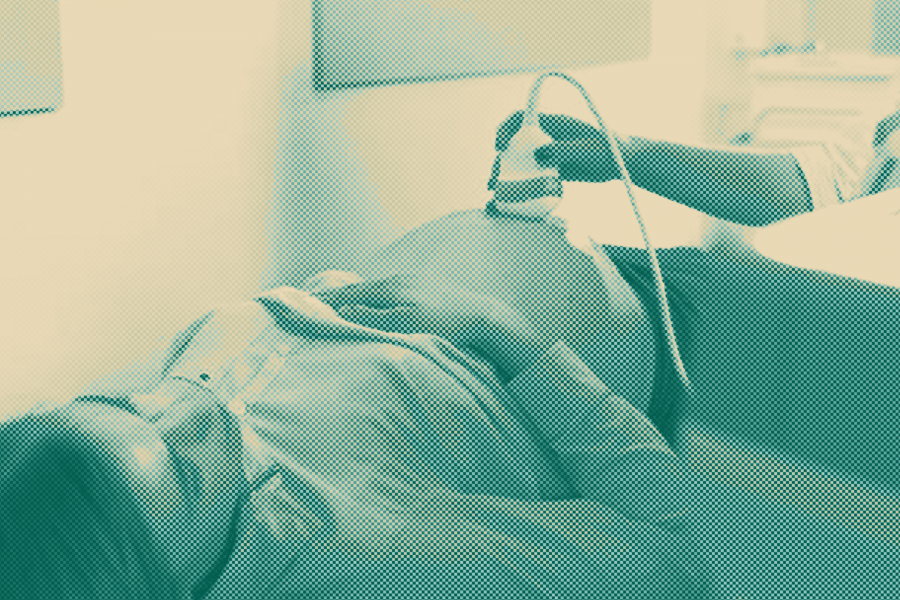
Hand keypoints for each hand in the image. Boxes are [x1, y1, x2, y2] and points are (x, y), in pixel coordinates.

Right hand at [312, 274, 490, 348]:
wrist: (483, 316)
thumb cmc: (446, 325)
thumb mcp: (406, 326)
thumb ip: (373, 318)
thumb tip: (346, 311)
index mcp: (390, 288)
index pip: (349, 294)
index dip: (325, 300)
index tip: (303, 303)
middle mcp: (398, 279)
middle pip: (358, 287)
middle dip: (334, 294)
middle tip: (310, 298)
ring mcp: (412, 280)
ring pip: (373, 287)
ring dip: (352, 293)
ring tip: (335, 299)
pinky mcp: (424, 285)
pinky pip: (387, 288)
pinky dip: (370, 294)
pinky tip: (371, 299)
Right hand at [488, 111, 623, 189]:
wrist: (623, 164)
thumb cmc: (609, 150)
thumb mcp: (587, 149)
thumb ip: (563, 150)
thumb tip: (537, 155)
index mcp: (553, 124)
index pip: (521, 119)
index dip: (505, 129)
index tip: (500, 146)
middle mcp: (546, 137)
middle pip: (515, 144)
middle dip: (501, 160)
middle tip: (495, 178)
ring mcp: (548, 153)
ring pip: (520, 161)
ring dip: (507, 175)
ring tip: (497, 191)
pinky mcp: (552, 169)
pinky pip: (531, 176)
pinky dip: (520, 185)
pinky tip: (513, 197)